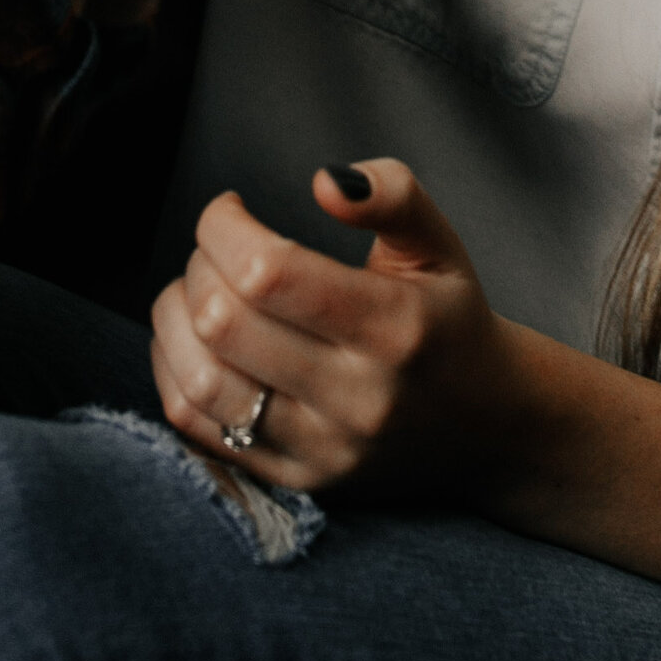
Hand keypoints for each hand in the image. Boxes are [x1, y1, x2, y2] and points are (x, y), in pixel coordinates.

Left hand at [149, 160, 525, 504]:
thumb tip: (325, 180)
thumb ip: (392, 195)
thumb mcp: (439, 244)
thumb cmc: (450, 319)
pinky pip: (196, 427)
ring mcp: (323, 449)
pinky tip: (192, 338)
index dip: (223, 226)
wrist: (488, 426)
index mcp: (395, 327)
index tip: (229, 207)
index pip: (268, 271)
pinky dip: (173, 370)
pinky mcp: (296, 480)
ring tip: (197, 288)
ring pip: (200, 380)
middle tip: (218, 247)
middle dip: (199, 264)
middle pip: (224, 322)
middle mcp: (358, 397)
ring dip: (175, 316)